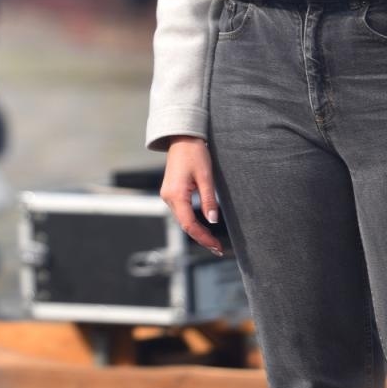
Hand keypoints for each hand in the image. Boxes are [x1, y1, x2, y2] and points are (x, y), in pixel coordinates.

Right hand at [159, 137, 222, 255]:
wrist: (182, 138)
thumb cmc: (194, 153)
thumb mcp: (206, 177)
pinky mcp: (171, 193)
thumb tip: (212, 220)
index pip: (189, 224)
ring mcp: (168, 195)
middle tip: (218, 249)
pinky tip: (202, 227)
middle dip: (201, 238)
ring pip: (182, 220)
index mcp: (176, 195)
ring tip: (213, 241)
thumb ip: (208, 200)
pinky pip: (181, 212)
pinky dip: (192, 222)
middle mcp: (168, 197)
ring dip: (197, 231)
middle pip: (184, 225)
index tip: (217, 246)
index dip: (203, 238)